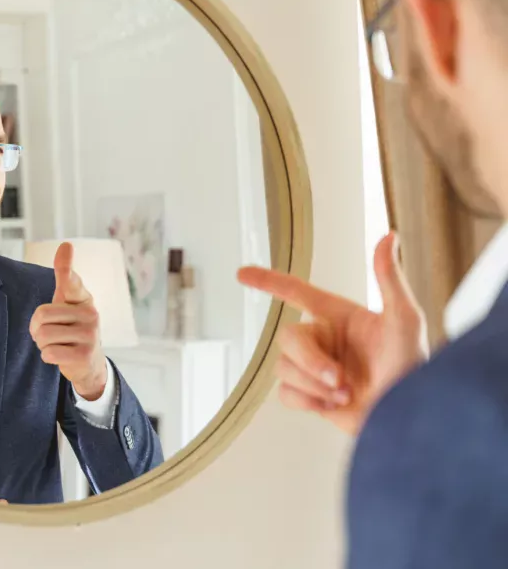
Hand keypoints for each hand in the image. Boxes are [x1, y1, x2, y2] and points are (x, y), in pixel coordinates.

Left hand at [29, 242, 107, 399]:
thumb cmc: (72, 327)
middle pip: (42, 315)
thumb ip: (65, 277)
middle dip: (36, 328)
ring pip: (43, 335)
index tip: (65, 245)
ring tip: (56, 344)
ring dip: (42, 343)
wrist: (89, 363)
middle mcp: (91, 314)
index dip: (65, 266)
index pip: (71, 280)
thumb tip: (66, 244)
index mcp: (83, 298)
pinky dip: (47, 356)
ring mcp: (90, 335)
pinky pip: (49, 353)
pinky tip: (61, 355)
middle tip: (48, 333)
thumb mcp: (67, 302)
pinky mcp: (84, 355)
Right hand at [237, 233, 426, 434]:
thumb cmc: (413, 369)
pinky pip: (285, 393)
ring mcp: (315, 369)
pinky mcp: (311, 396)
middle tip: (338, 380)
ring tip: (345, 394)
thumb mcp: (405, 320)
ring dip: (313, 384)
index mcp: (340, 317)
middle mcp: (324, 339)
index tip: (242, 274)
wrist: (408, 419)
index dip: (268, 281)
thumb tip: (390, 236)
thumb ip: (390, 279)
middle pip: (287, 338)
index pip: (296, 292)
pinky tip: (333, 405)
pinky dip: (308, 401)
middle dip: (310, 361)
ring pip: (283, 367)